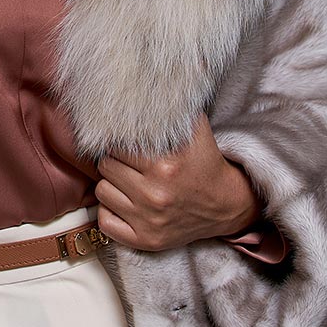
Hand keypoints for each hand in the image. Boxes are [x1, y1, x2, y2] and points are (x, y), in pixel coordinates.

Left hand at [95, 113, 261, 252]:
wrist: (225, 205)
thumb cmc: (205, 164)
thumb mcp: (195, 130)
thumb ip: (171, 109)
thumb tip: (146, 85)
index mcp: (166, 165)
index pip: (116, 146)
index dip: (121, 143)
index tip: (129, 145)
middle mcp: (156, 195)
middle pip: (106, 167)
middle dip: (116, 163)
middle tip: (131, 164)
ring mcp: (149, 221)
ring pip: (101, 192)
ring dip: (112, 186)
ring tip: (130, 183)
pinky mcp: (145, 241)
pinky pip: (104, 222)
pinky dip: (111, 212)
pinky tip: (126, 204)